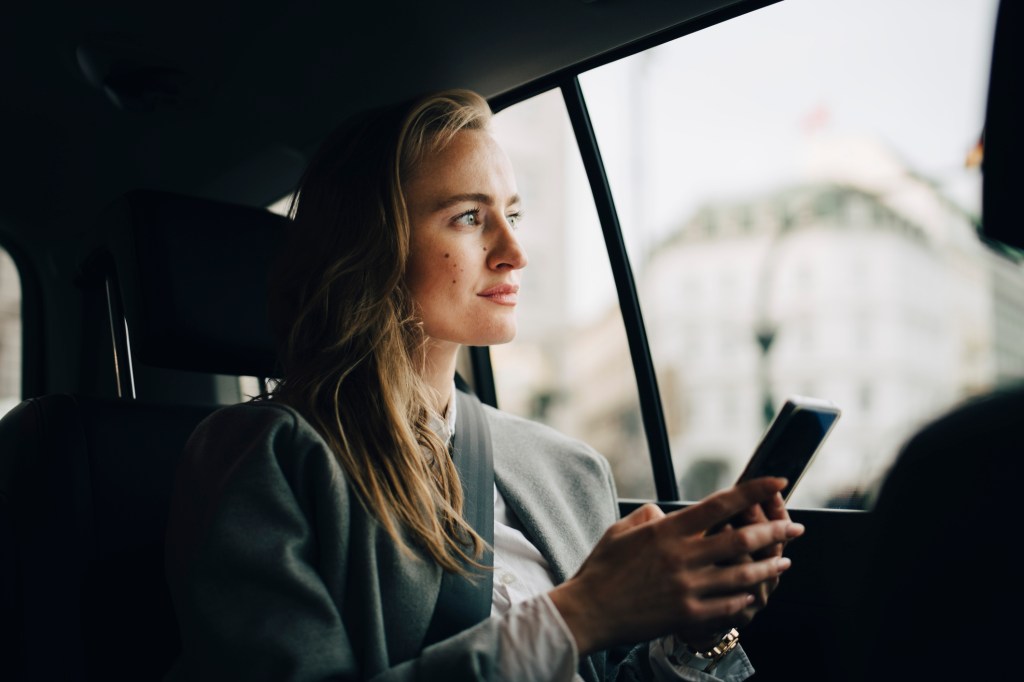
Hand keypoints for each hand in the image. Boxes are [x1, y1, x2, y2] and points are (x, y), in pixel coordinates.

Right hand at [549, 477, 803, 655]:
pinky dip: (745, 596)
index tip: (777, 482)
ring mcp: (688, 587)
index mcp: (668, 530)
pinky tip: (753, 593)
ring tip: (784, 562)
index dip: (754, 491)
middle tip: (795, 527)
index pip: (721, 504)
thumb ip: (648, 517)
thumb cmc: (601, 569)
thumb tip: (666, 513)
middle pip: (742, 539)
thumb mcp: (620, 530)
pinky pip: (728, 604)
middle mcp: (683, 555)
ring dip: (769, 567)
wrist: (589, 612)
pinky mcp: (688, 614)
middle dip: (775, 531)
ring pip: (743, 574)